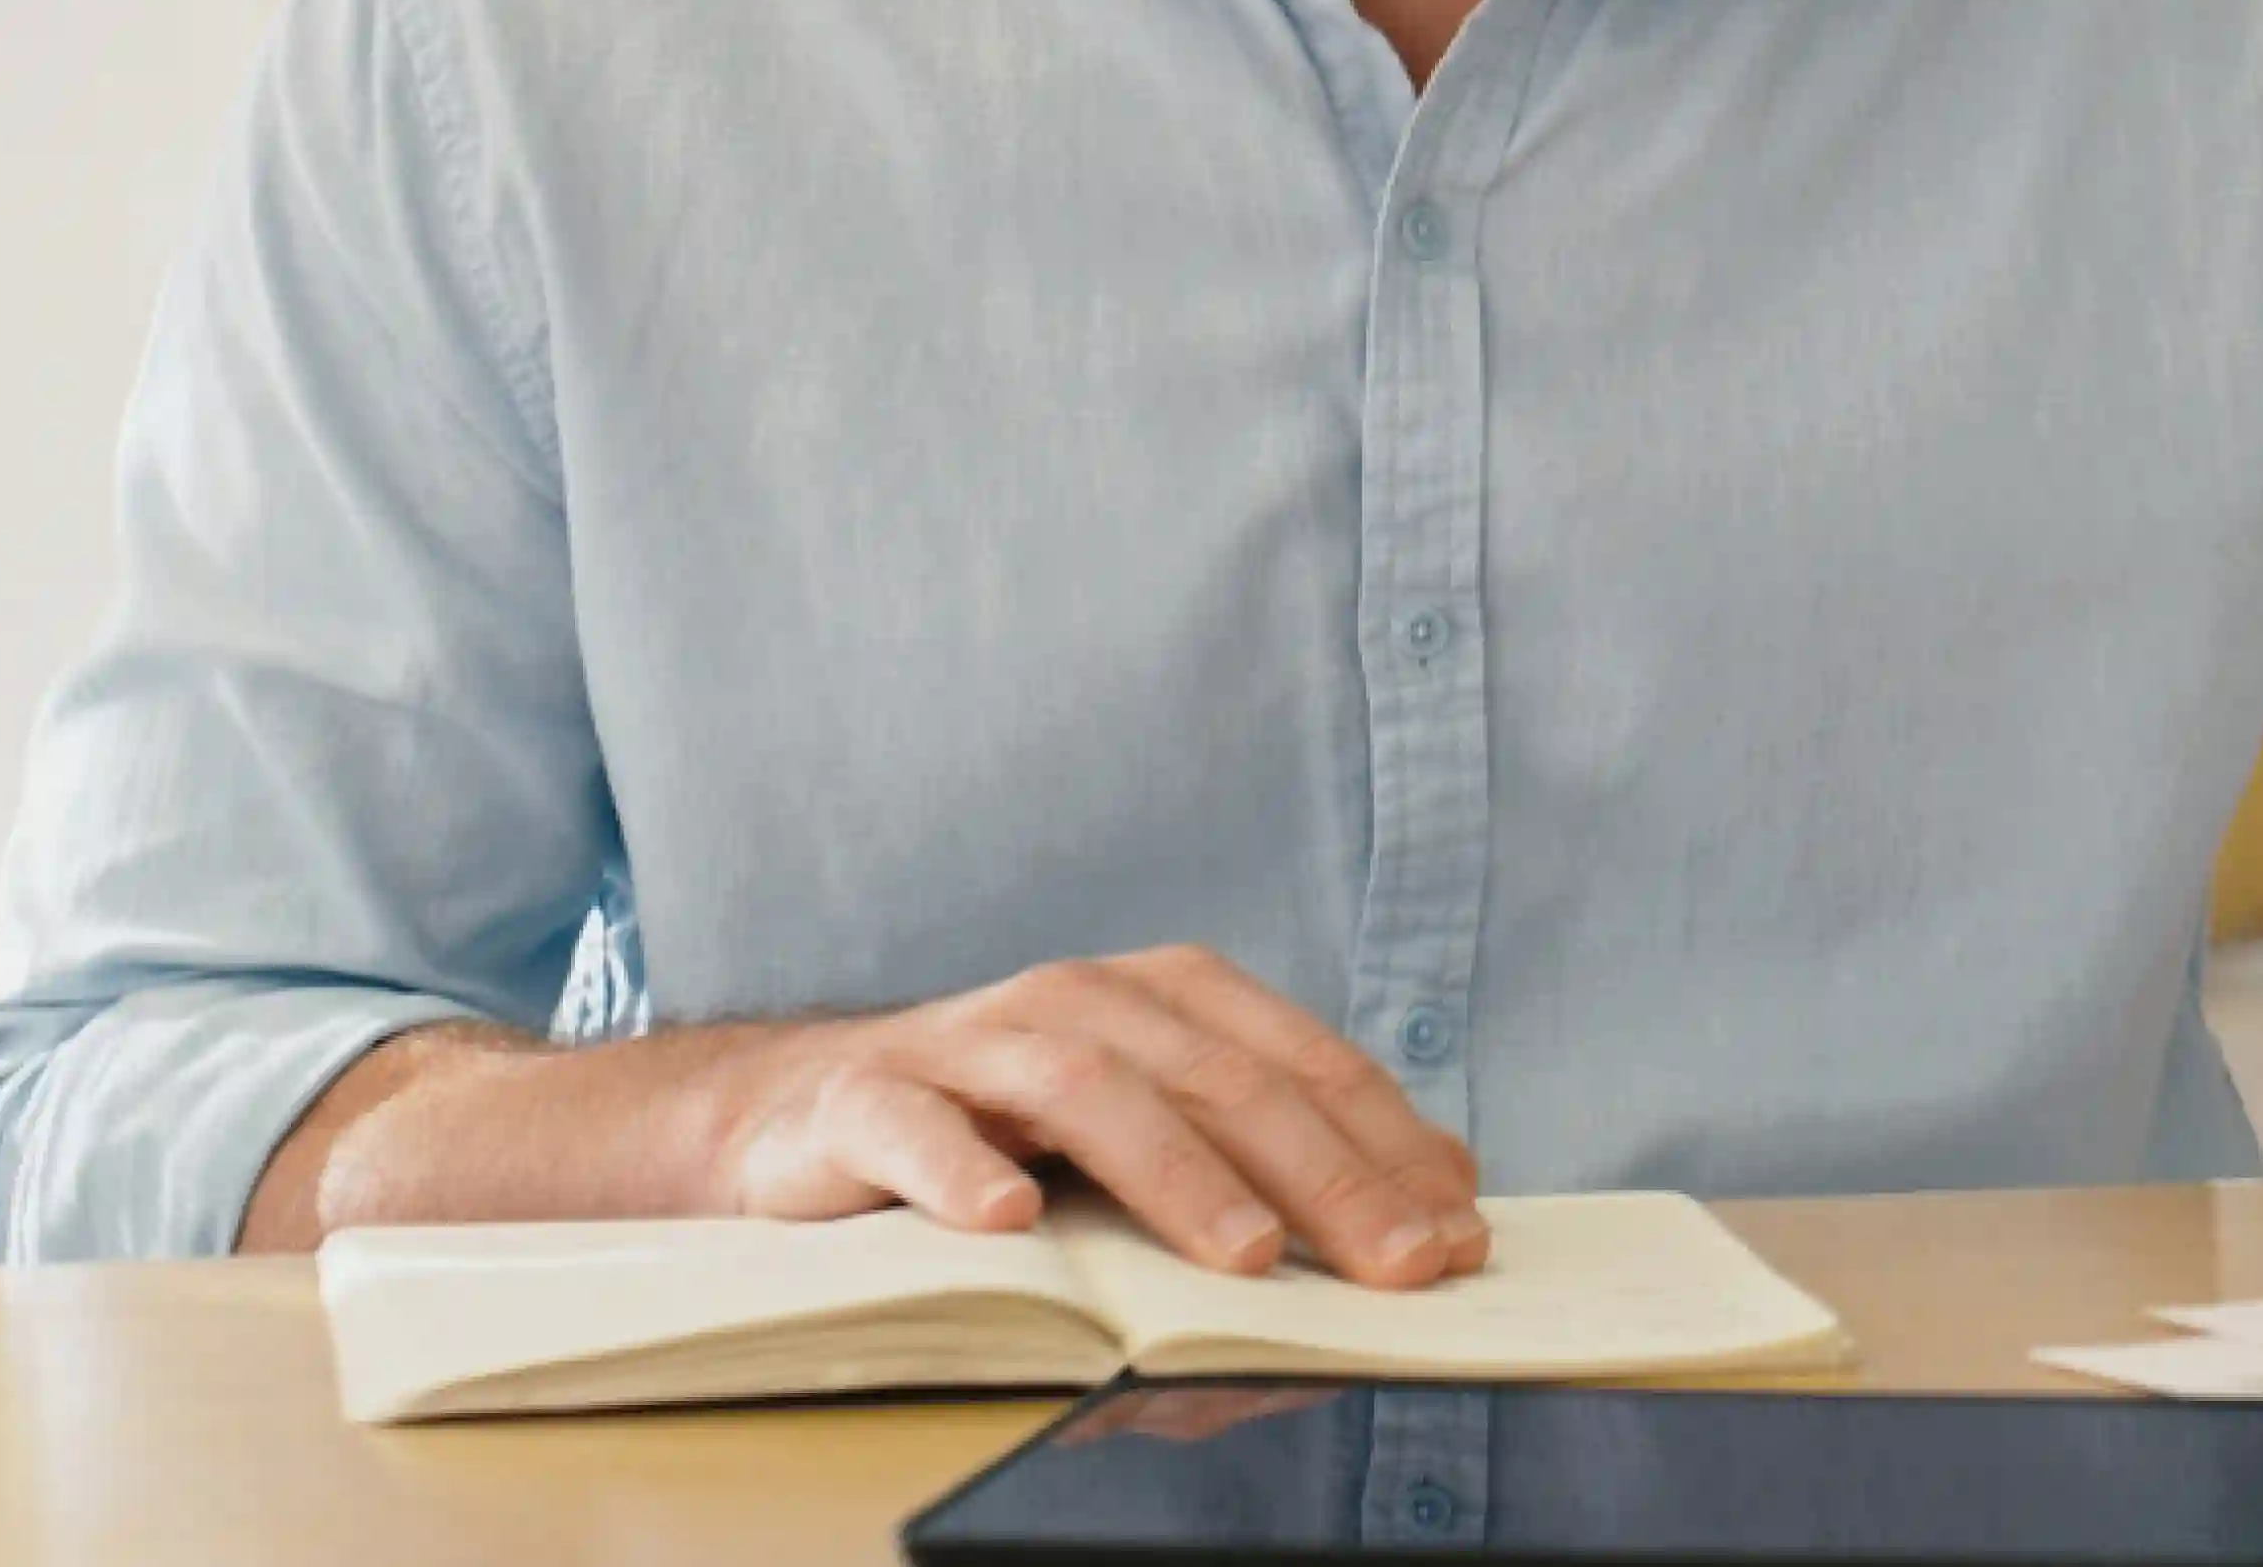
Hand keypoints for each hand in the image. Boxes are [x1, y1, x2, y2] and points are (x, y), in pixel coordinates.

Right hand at [706, 947, 1490, 1288]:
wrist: (803, 1116)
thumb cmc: (1008, 1145)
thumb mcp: (1147, 1156)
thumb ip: (1269, 1185)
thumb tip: (1419, 1239)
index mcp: (1167, 1002)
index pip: (1302, 1067)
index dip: (1388, 1148)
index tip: (1460, 1233)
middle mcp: (1081, 1001)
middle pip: (1221, 1079)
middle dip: (1325, 1176)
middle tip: (1399, 1261)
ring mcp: (970, 1042)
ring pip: (1089, 1088)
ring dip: (1177, 1174)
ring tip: (1247, 1256)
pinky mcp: (863, 1099)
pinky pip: (914, 1127)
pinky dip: (960, 1169)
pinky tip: (1009, 1222)